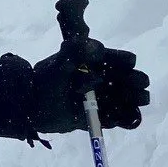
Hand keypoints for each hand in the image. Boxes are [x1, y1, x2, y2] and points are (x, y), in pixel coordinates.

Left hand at [0, 43, 149, 141]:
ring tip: (137, 103)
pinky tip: (130, 119)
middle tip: (139, 88)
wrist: (29, 108)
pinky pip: (117, 119)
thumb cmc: (43, 81)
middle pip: (127, 80)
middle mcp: (101, 79)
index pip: (118, 59)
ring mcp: (101, 99)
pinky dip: (125, 120)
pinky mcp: (97, 117)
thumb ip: (74, 53)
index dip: (124, 62)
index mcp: (94, 62)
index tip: (127, 65)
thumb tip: (96, 46)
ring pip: (125, 100)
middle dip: (135, 83)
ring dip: (133, 101)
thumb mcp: (58, 65)